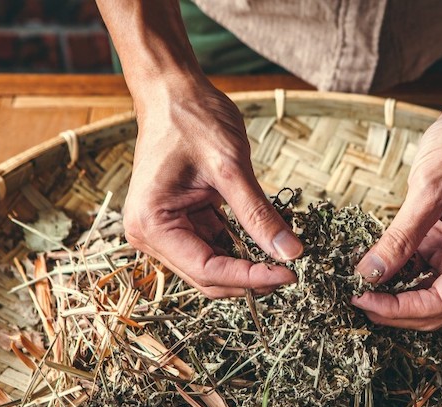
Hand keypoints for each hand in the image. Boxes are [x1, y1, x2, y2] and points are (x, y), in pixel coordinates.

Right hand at [123, 80, 302, 297]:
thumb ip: (259, 215)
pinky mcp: (181, 222)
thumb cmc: (192, 119)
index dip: (250, 278)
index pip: (207, 270)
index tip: (288, 274)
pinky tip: (267, 241)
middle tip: (291, 270)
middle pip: (208, 277)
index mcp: (151, 223)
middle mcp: (150, 234)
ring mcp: (164, 230)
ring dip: (247, 266)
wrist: (173, 92)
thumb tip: (291, 253)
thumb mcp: (231, 168)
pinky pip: (214, 247)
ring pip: (213, 267)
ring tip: (283, 256)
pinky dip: (241, 248)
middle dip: (250, 278)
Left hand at [352, 95, 441, 329]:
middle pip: (435, 308)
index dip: (397, 309)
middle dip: (394, 308)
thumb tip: (367, 275)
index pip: (440, 304)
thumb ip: (399, 238)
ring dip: (393, 294)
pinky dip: (398, 274)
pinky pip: (424, 271)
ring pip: (427, 294)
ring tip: (357, 285)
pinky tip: (371, 267)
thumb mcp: (428, 191)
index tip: (360, 300)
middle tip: (352, 297)